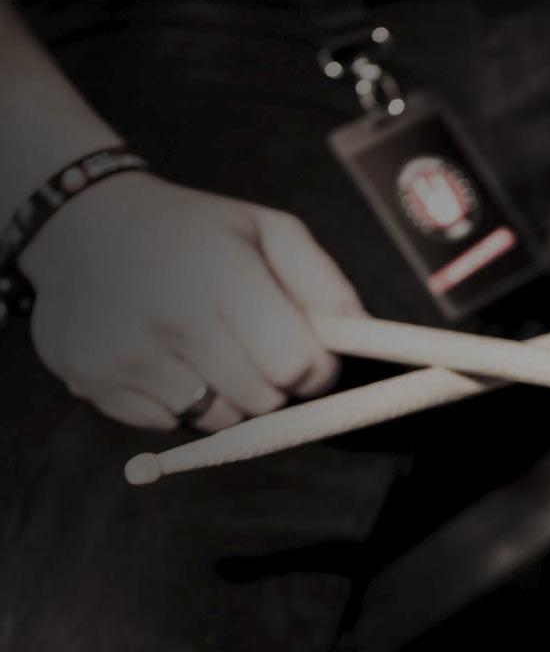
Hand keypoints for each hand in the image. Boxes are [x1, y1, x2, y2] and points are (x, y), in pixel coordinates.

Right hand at [18, 175, 362, 431]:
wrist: (79, 227)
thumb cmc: (194, 233)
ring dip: (230, 396)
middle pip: (263, 400)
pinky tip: (167, 358)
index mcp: (221, 276)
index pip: (295, 364)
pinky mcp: (96, 385)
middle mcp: (171, 320)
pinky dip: (182, 402)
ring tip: (209, 347)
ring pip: (220, 420)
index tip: (308, 353)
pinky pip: (171, 424)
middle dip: (275, 383)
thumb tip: (368, 335)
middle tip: (254, 346)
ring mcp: (128, 358)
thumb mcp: (267, 230)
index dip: (315, 368)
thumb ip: (325, 283)